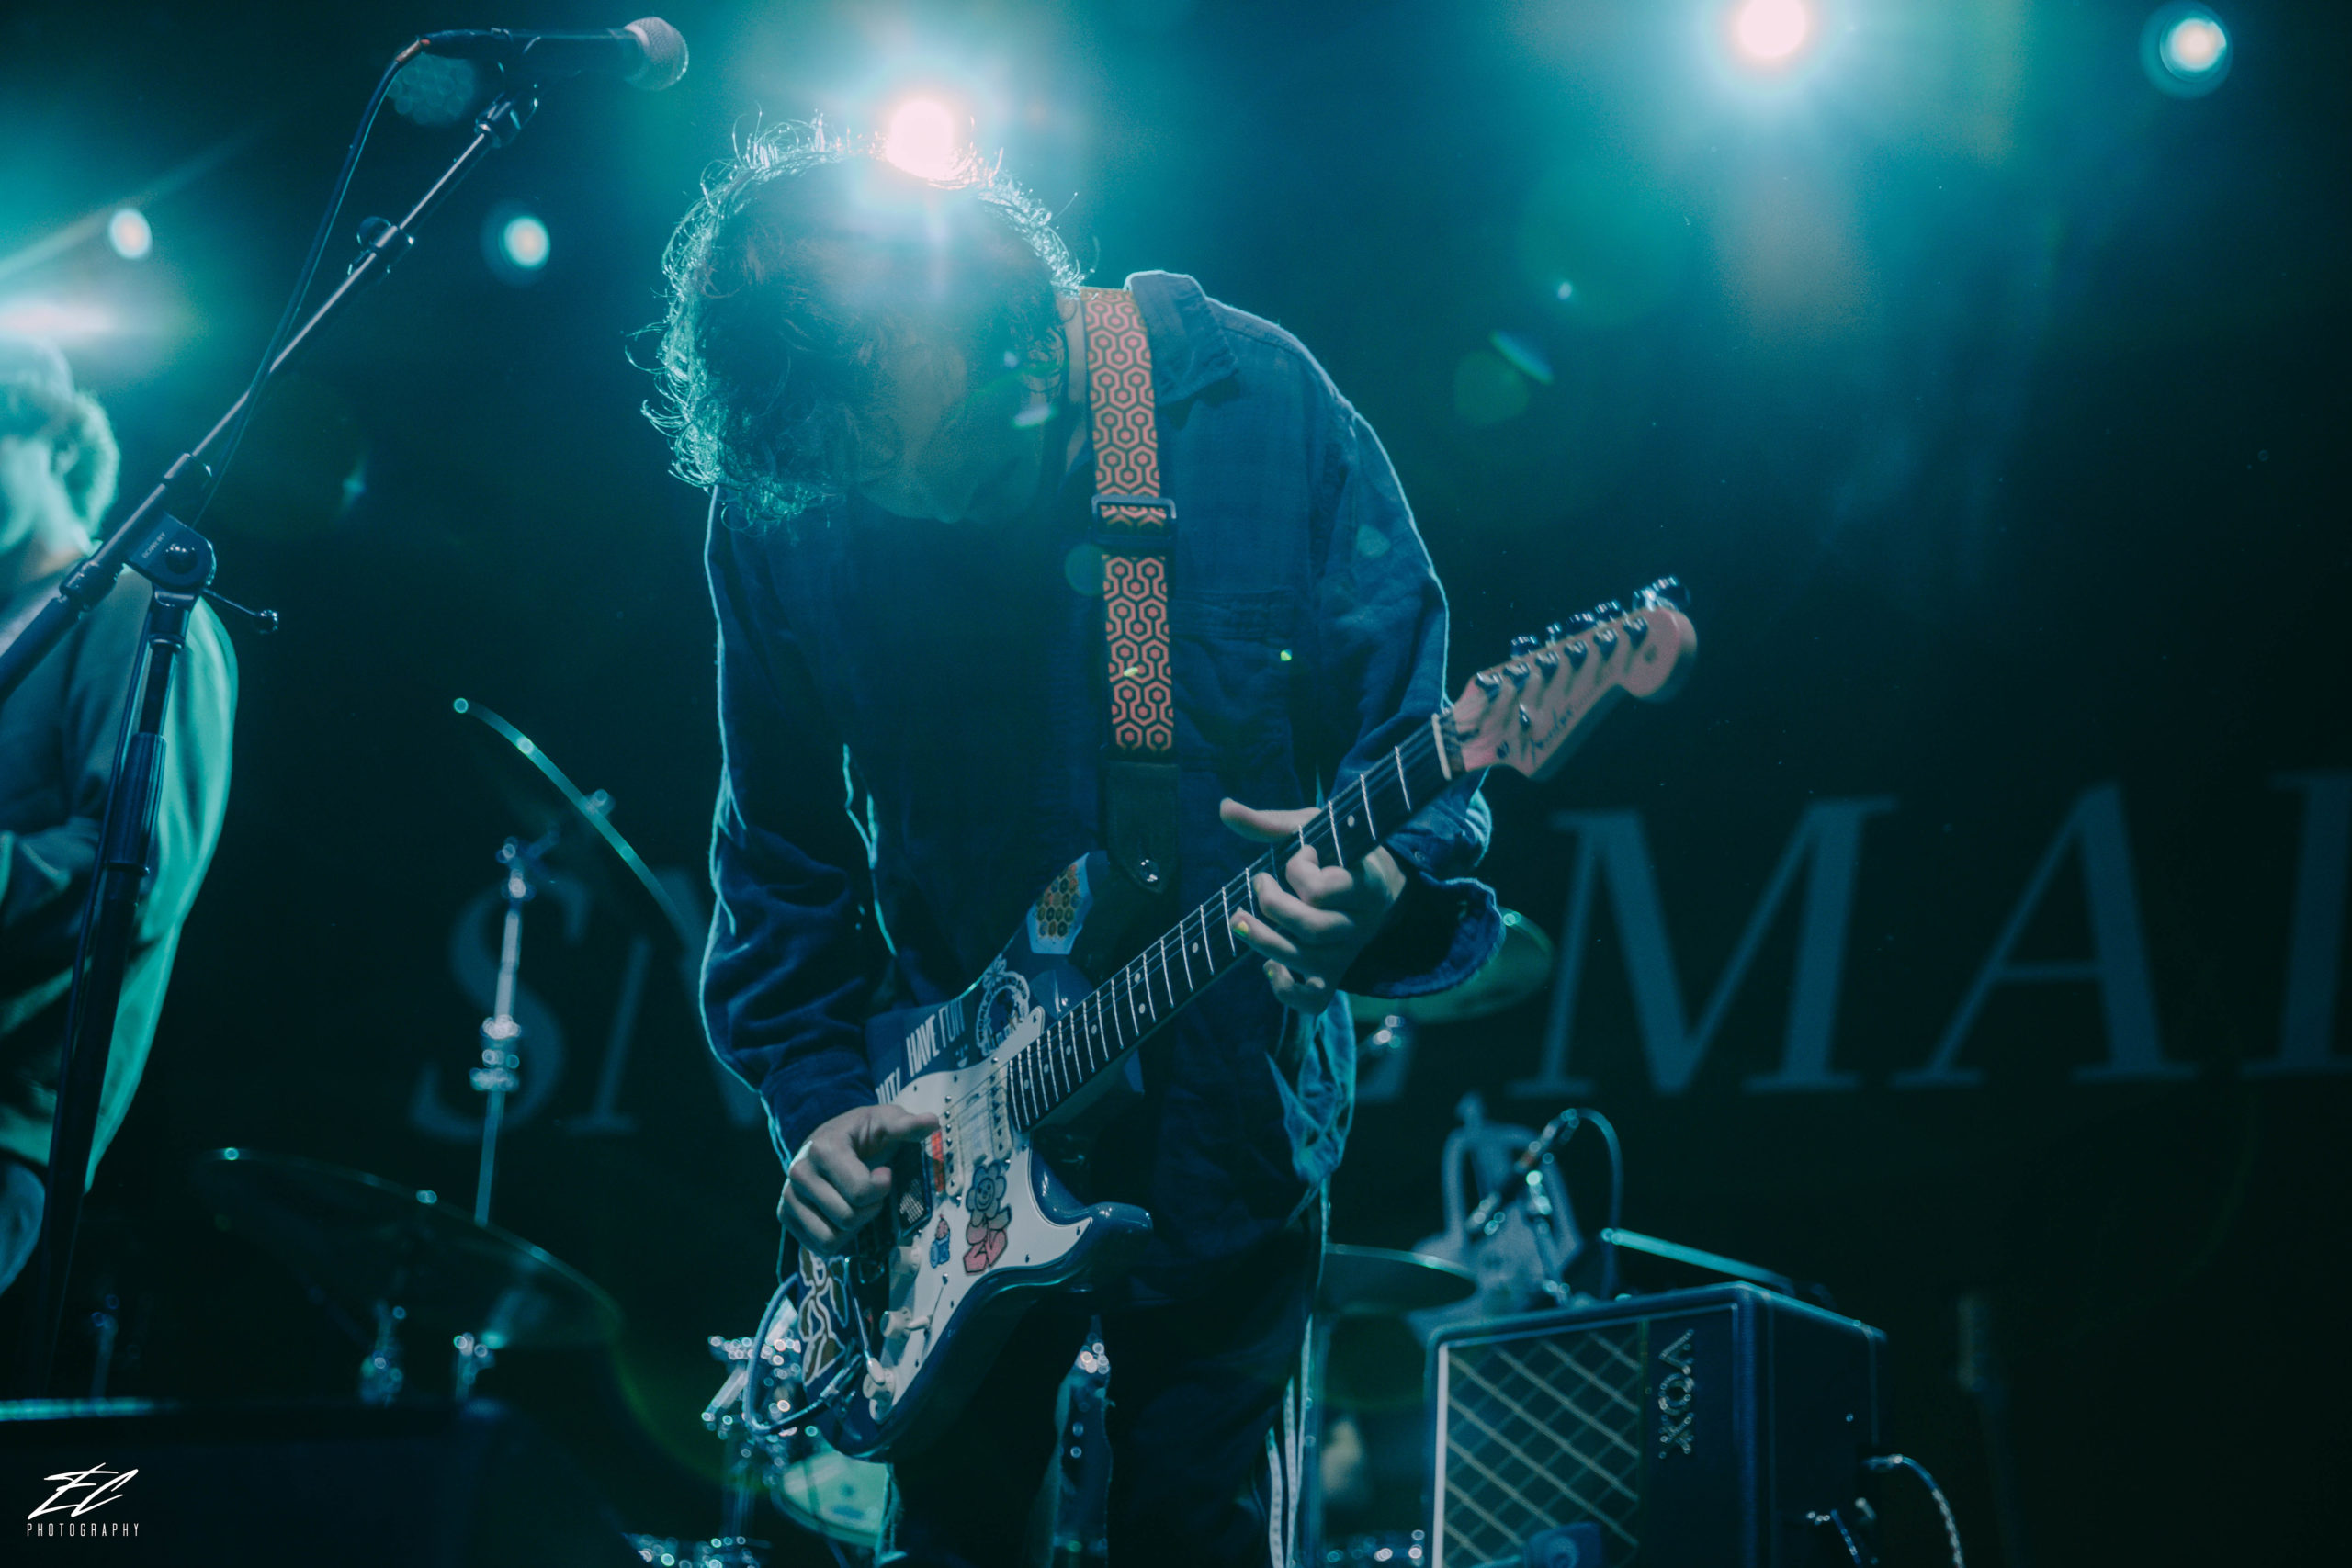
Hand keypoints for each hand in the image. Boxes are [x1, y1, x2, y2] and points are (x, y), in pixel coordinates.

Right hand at [780, 1103, 939, 1253]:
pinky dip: (837, 1239)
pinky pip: (817, 1246)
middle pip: (846, 1217)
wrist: (827, 1138)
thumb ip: (906, 1125)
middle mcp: (799, 1172)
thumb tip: (931, 1122)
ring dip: (853, 1227)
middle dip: (869, 1208)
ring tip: (856, 1204)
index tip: (885, 1174)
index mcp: (823, 1148)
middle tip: (871, 1192)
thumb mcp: (885, 1122)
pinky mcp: (786, 1214)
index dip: (881, 1188)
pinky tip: (842, 1217)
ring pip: (830, 1237)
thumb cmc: (861, 1133)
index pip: (859, 1192)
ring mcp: (789, 1195)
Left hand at [1220, 797, 1406, 1013]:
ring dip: (1263, 941)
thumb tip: (1224, 808)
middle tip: (1260, 882)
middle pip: (1312, 928)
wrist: (1379, 881)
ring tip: (1238, 920)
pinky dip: (1286, 990)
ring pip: (1306, 960)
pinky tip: (1268, 967)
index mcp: (1366, 883)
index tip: (1299, 855)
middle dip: (1272, 906)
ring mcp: (1348, 951)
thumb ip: (1270, 822)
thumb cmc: (1339, 849)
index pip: (1323, 889)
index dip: (1298, 871)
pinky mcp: (1336, 973)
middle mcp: (1362, 923)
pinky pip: (1314, 999)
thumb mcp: (1313, 827)